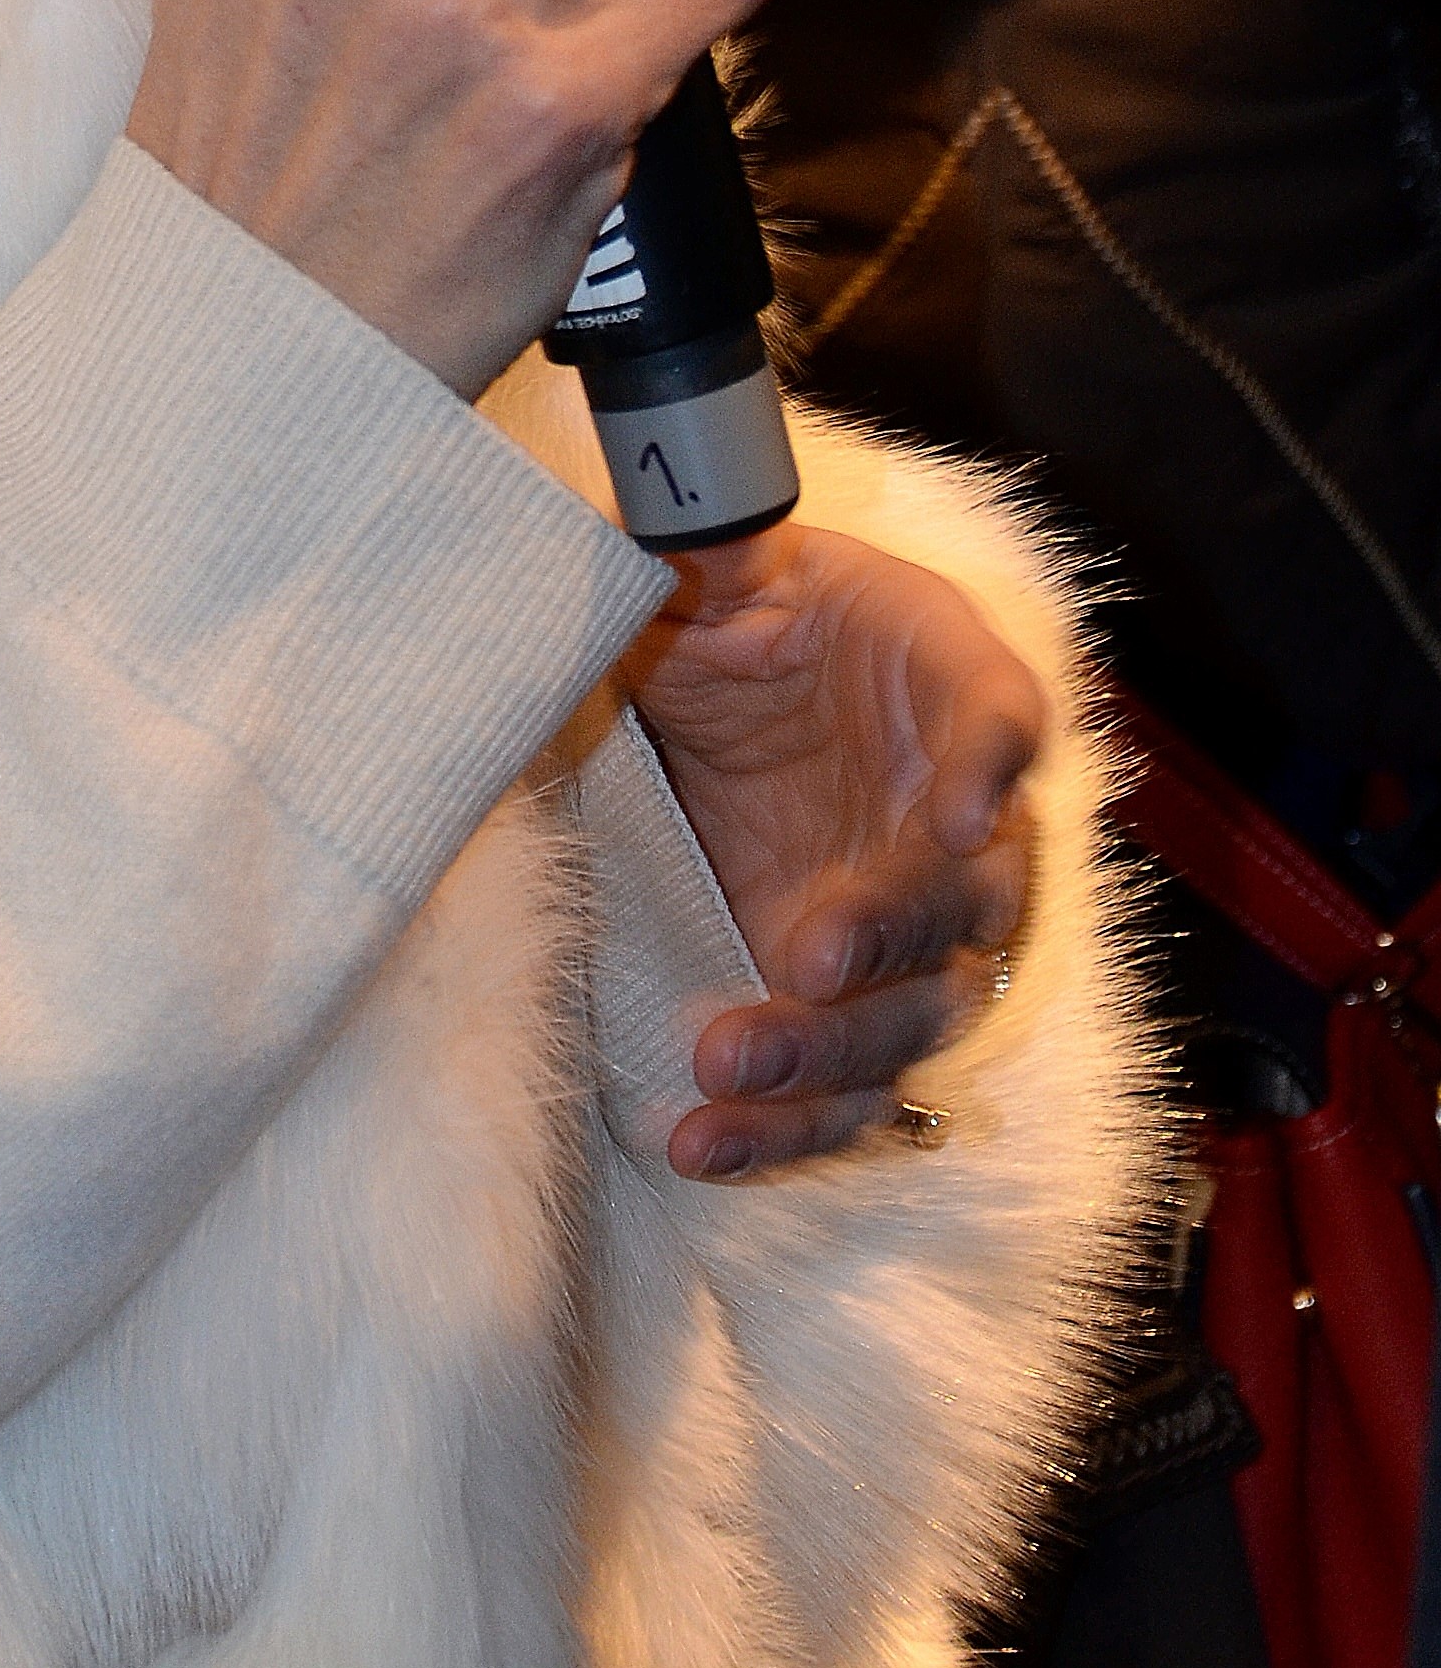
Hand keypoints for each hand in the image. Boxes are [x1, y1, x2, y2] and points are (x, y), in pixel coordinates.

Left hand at [631, 521, 1040, 1178]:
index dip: (996, 755)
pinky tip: (702, 1140)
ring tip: (728, 1066)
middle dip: (897, 934)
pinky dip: (786, 1127)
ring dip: (833, 1051)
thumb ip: (698, 554)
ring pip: (920, 1014)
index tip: (962, 800)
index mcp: (941, 679)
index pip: (1002, 709)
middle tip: (804, 954)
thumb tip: (665, 527)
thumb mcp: (702, 571)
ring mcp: (910, 927)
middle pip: (977, 896)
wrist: (697, 689)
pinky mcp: (850, 1006)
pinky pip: (850, 1091)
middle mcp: (958, 816)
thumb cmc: (724, 611)